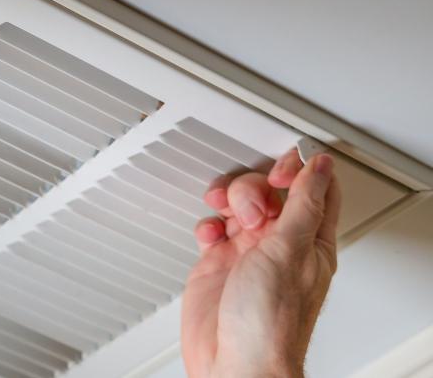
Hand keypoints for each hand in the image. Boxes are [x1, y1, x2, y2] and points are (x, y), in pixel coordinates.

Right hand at [181, 149, 339, 377]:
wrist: (234, 362)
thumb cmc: (269, 322)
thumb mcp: (290, 251)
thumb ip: (303, 204)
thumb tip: (318, 167)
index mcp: (309, 240)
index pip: (314, 189)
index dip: (297, 169)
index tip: (278, 171)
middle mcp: (280, 244)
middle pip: (269, 190)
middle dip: (254, 189)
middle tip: (251, 212)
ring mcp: (248, 253)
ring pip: (237, 204)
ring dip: (228, 201)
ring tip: (228, 222)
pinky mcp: (218, 263)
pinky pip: (212, 228)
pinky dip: (207, 224)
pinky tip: (210, 236)